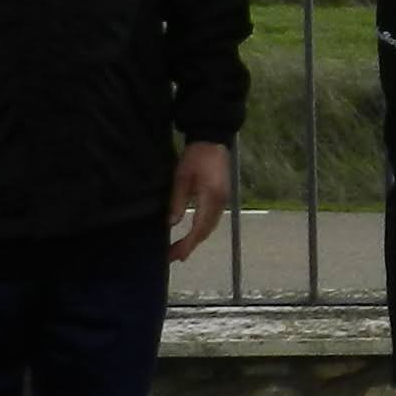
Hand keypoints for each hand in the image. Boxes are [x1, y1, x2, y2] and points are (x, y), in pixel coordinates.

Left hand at [168, 142, 233, 261]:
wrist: (213, 139)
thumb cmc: (195, 155)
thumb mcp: (181, 177)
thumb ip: (177, 202)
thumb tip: (171, 224)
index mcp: (211, 197)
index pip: (199, 227)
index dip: (187, 244)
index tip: (175, 255)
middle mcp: (221, 202)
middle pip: (206, 230)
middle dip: (191, 245)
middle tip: (174, 256)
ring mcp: (224, 200)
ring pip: (211, 226)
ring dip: (197, 239)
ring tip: (181, 249)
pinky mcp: (223, 197)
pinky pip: (213, 219)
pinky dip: (202, 229)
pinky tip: (193, 234)